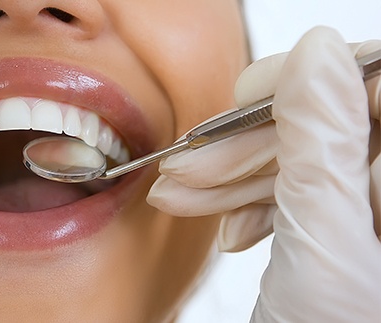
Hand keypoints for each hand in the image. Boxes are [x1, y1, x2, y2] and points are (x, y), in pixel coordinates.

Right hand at [147, 26, 380, 320]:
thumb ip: (322, 147)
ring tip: (182, 193)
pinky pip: (287, 183)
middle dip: (250, 144)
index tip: (253, 96)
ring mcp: (366, 208)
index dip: (317, 83)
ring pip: (299, 153)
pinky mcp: (330, 219)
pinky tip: (217, 213)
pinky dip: (242, 193)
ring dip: (231, 170)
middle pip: (331, 123)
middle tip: (193, 164)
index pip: (380, 93)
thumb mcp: (323, 249)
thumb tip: (315, 53)